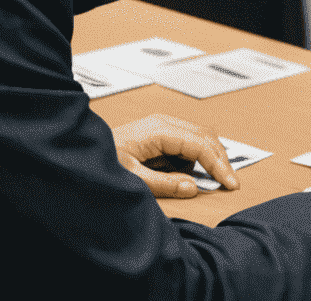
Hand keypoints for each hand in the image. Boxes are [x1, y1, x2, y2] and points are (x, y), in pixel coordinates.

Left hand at [113, 113, 237, 198]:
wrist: (79, 152)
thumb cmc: (101, 160)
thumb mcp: (131, 178)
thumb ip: (163, 184)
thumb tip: (193, 187)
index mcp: (159, 129)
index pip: (200, 143)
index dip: (218, 164)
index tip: (230, 183)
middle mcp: (164, 123)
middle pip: (205, 136)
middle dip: (220, 159)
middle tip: (231, 182)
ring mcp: (162, 127)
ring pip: (198, 138)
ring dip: (208, 159)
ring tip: (213, 180)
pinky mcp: (159, 136)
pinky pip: (186, 145)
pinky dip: (193, 160)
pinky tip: (188, 176)